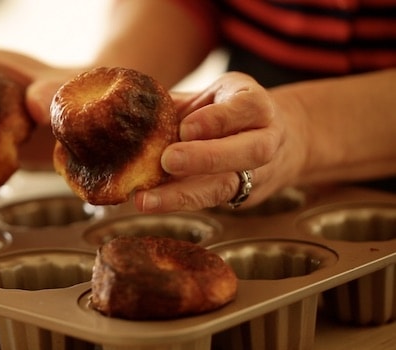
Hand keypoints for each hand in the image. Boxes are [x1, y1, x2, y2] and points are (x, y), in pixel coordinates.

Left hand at [134, 72, 307, 211]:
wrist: (272, 137)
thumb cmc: (229, 110)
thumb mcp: (213, 95)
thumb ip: (181, 103)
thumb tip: (129, 106)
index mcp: (257, 105)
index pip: (248, 108)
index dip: (218, 119)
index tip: (185, 128)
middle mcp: (266, 138)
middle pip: (250, 151)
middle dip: (208, 158)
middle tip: (168, 160)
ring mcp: (257, 173)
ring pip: (228, 186)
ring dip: (184, 195)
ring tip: (146, 200)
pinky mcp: (240, 197)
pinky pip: (211, 202)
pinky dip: (178, 202)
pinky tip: (149, 202)